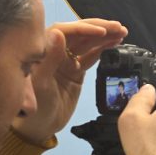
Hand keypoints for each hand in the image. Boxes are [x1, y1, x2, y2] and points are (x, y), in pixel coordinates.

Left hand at [13, 18, 126, 142]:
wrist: (39, 127)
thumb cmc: (34, 108)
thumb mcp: (40, 84)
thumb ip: (50, 58)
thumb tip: (58, 33)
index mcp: (42, 51)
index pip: (65, 31)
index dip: (84, 29)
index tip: (102, 31)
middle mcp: (54, 51)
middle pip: (79, 34)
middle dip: (99, 29)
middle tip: (118, 27)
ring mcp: (66, 61)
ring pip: (88, 43)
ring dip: (104, 36)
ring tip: (121, 32)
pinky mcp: (75, 70)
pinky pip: (91, 55)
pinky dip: (103, 48)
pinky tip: (114, 43)